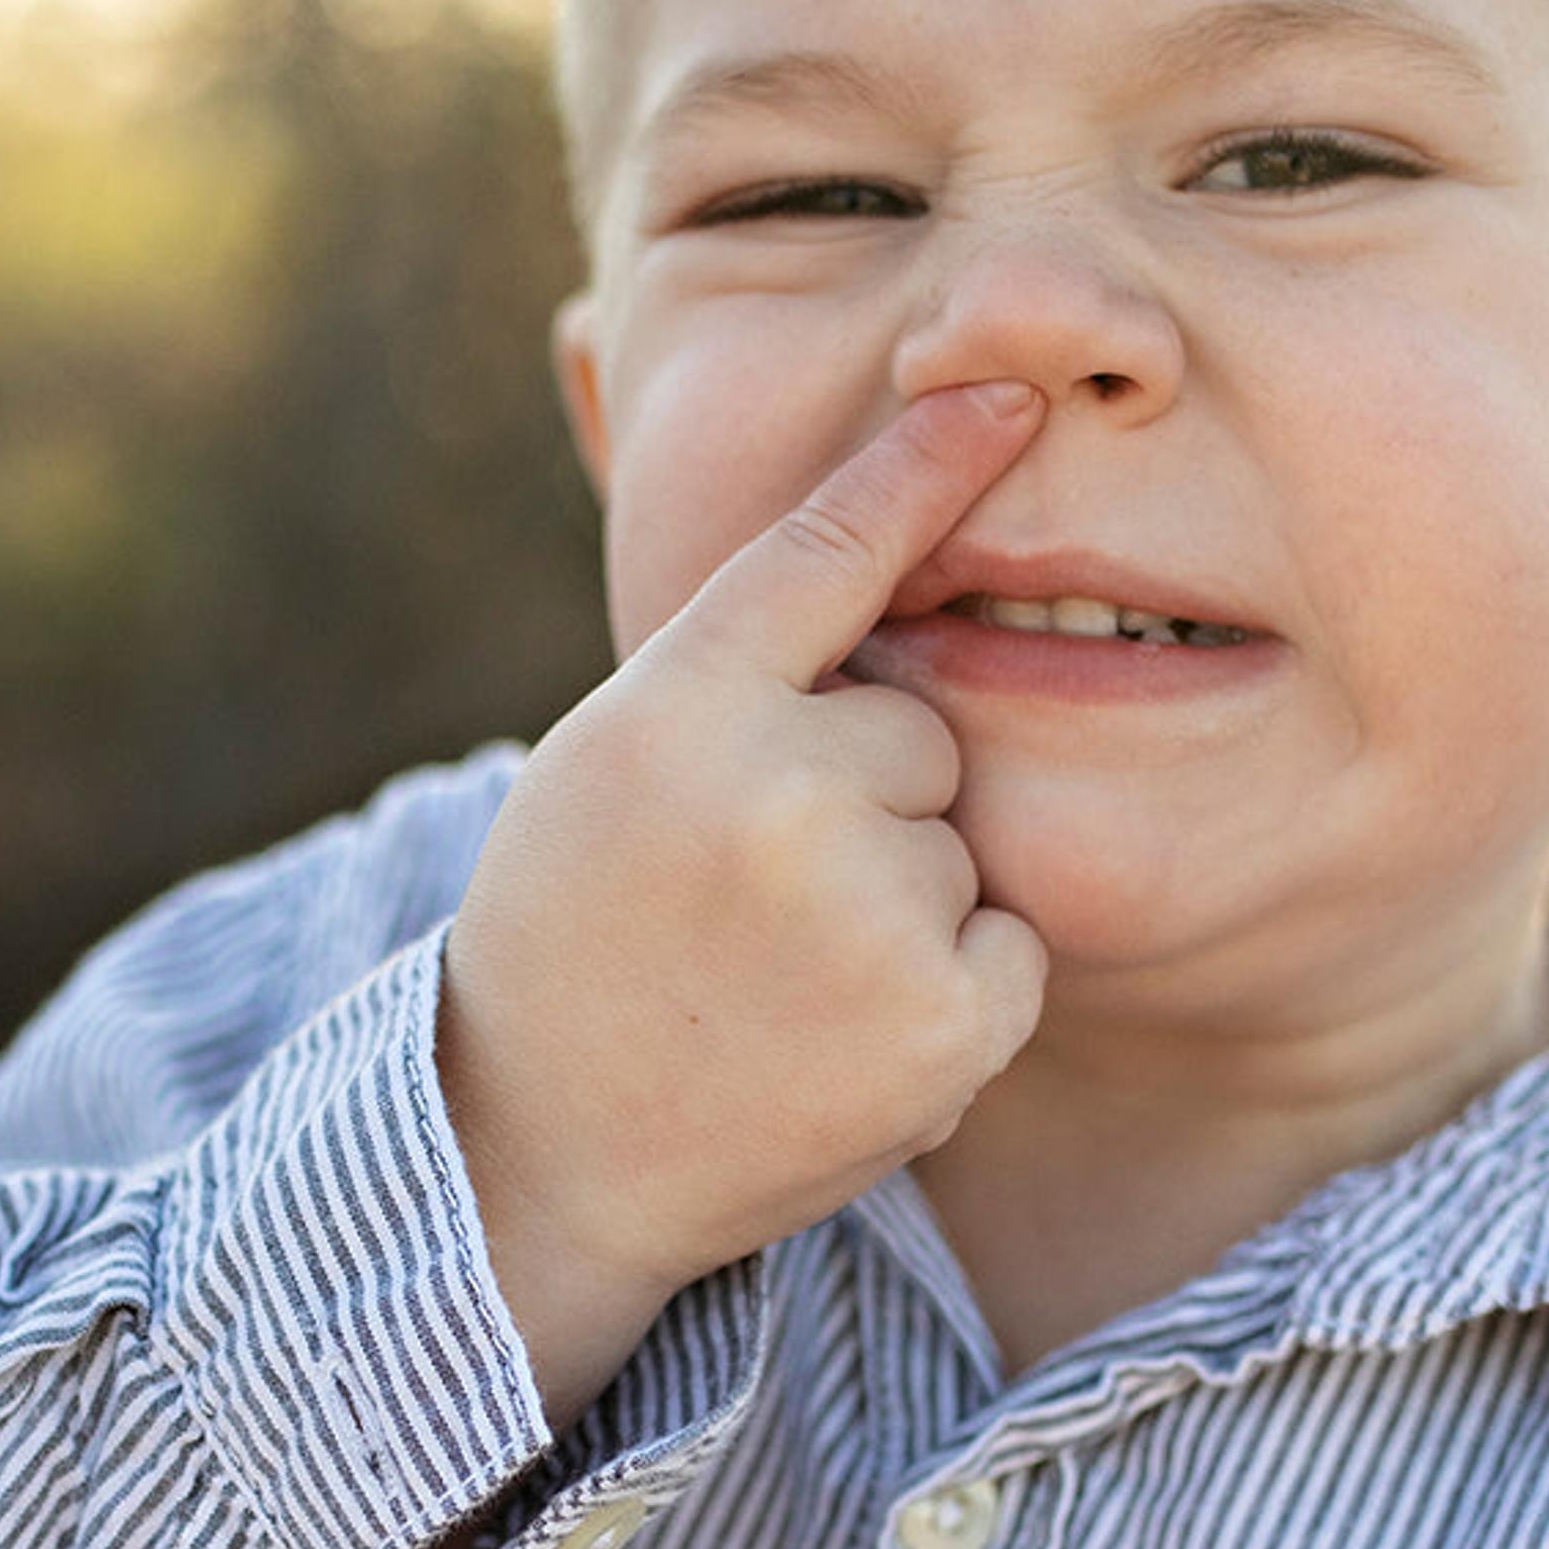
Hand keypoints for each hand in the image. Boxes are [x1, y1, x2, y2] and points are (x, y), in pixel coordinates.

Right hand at [438, 381, 1052, 1423]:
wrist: (537, 1153)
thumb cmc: (577, 931)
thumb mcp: (604, 760)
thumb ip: (721, 669)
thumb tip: (838, 546)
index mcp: (676, 705)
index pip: (825, 549)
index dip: (923, 464)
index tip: (1010, 396)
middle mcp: (772, 787)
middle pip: (918, 723)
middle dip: (864, 792)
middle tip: (745, 889)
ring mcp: (863, 905)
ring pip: (958, 838)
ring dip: (900, 898)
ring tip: (776, 976)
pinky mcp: (941, 1017)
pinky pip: (1008, 944)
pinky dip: (955, 991)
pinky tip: (842, 1036)